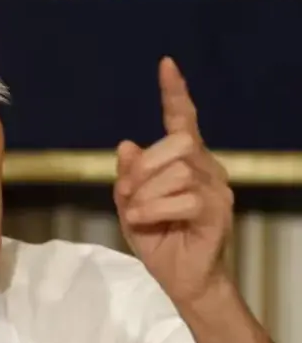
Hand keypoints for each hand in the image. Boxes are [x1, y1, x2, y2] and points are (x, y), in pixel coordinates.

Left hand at [113, 57, 234, 303]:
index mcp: (185, 161)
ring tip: (135, 214)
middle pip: (177, 143)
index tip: (166, 64)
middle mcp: (206, 167)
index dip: (175, 93)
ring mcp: (216, 188)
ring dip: (144, 193)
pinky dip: (153, 208)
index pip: (183, 120)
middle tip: (125, 192)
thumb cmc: (157, 238)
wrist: (180, 278)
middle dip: (143, 167)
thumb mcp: (131, 203)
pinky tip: (141, 220)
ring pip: (176, 171)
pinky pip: (185, 197)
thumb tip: (127, 143)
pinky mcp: (217, 211)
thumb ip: (129, 175)